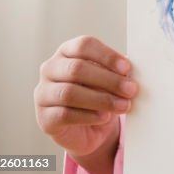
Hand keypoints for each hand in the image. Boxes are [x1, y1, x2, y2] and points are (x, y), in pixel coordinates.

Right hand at [34, 35, 137, 159]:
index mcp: (67, 52)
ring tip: (123, 106)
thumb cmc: (101, 93)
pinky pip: (64, 115)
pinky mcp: (44, 118)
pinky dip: (89, 116)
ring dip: (101, 99)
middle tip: (131, 90)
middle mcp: (50, 69)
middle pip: (76, 69)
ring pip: (69, 93)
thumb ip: (118, 70)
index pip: (83, 45)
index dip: (107, 56)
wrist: (91, 128)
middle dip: (108, 80)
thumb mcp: (111, 77)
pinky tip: (105, 117)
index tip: (127, 68)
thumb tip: (131, 69)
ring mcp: (43, 94)